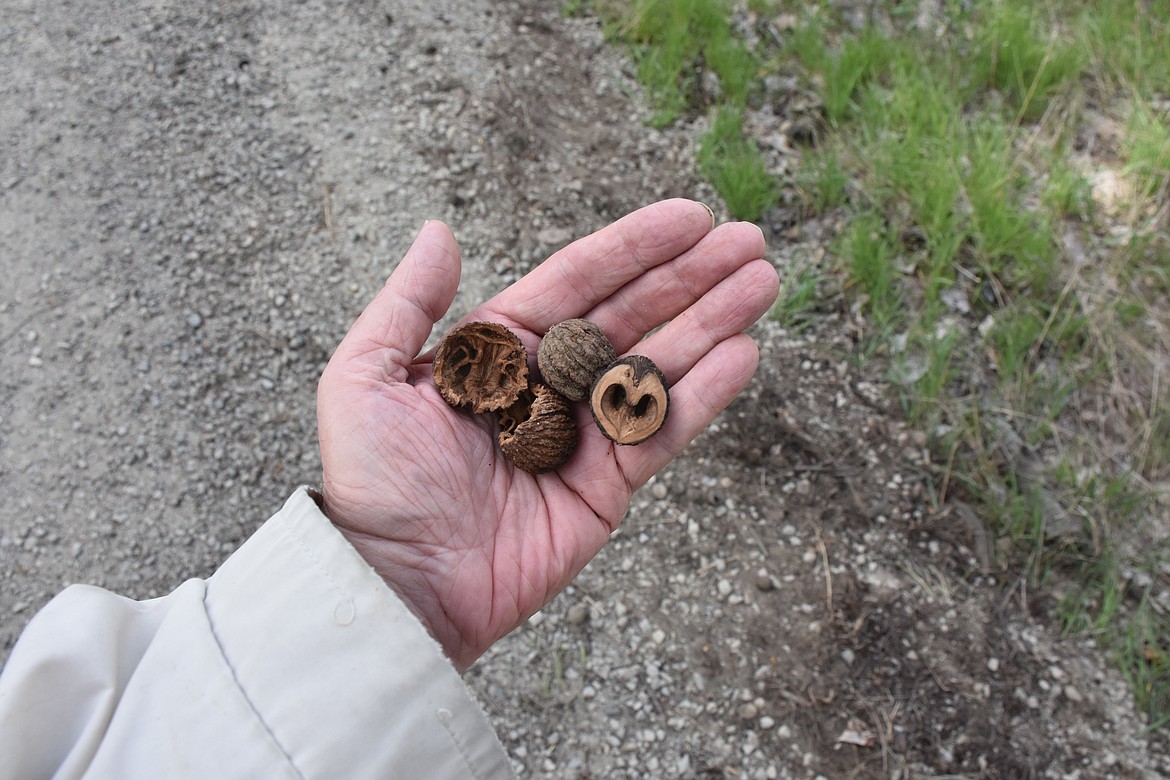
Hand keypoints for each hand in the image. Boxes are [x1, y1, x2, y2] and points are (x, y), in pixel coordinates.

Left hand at [316, 199, 778, 669]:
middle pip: (634, 315)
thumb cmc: (373, 482)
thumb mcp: (363, 378)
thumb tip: (440, 229)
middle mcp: (549, 384)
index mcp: (499, 349)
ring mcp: (582, 435)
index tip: (690, 218)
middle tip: (750, 241)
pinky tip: (743, 353)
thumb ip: (408, 303)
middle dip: (693, 277)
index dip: (635, 248)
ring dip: (714, 322)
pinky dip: (704, 394)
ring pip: (659, 365)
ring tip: (764, 282)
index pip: (578, 282)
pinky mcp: (607, 487)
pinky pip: (662, 431)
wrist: (396, 583)